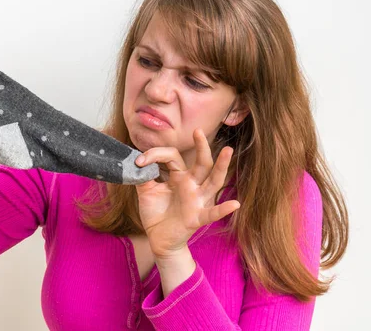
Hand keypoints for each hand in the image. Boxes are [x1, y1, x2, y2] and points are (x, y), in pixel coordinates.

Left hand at [134, 128, 239, 258]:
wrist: (158, 239)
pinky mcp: (197, 217)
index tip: (139, 161)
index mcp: (179, 177)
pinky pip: (212, 213)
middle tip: (198, 131)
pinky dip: (223, 209)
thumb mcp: (146, 192)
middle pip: (201, 163)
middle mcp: (192, 185)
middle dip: (201, 147)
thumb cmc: (156, 213)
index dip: (155, 155)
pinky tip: (235, 204)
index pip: (172, 157)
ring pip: (213, 181)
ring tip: (228, 152)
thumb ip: (143, 176)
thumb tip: (135, 162)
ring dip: (221, 167)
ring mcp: (197, 200)